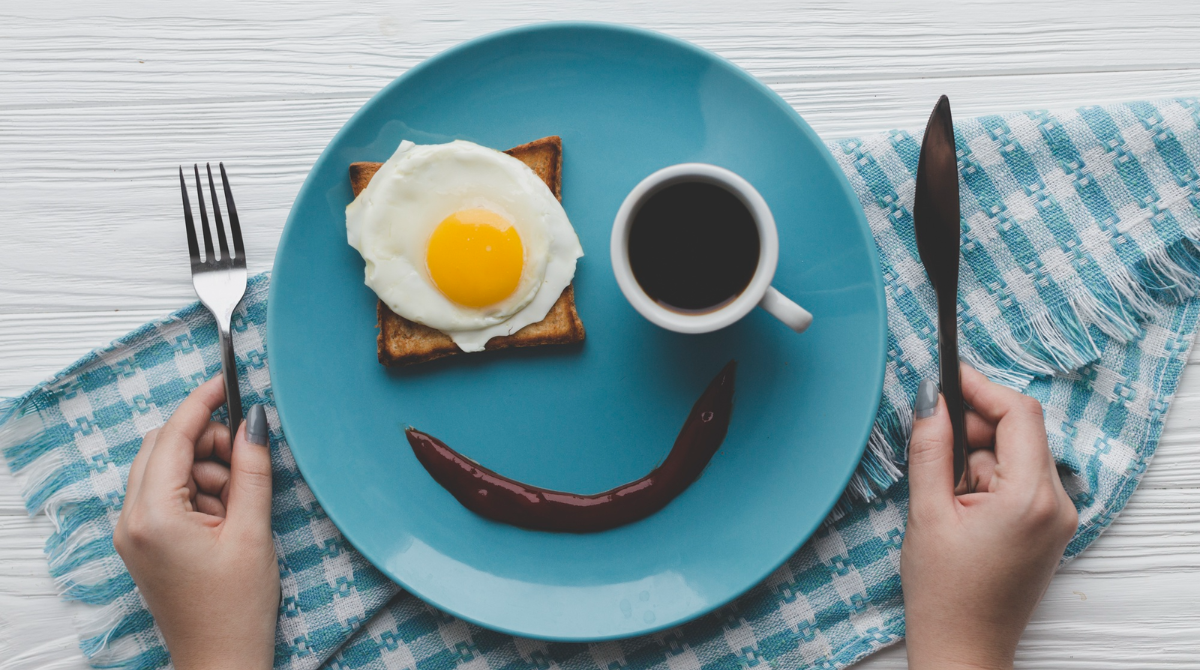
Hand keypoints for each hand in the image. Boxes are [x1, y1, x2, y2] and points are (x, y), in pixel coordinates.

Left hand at [114, 377, 278, 669]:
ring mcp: (132, 532)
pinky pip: (165, 494)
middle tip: (246, 453)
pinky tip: (224, 514)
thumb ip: (252, 469)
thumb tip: (254, 421)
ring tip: (239, 503)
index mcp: (154, 515)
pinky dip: (196, 490)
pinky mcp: (142, 542)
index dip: (202, 403)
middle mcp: (131, 520)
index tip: (226, 380)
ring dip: (205, 468)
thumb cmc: (237, 606)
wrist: (221, 658)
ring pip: (165, 468)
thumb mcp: (253, 530)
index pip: (174, 437)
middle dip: (206, 440)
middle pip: (163, 447)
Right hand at [901, 364, 1077, 669]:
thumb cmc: (944, 592)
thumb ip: (930, 447)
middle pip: (1018, 431)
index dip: (982, 387)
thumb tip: (931, 397)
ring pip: (1014, 454)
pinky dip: (986, 478)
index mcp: (1030, 498)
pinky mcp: (1048, 525)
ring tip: (943, 497)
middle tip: (930, 442)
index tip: (948, 374)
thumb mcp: (927, 512)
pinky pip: (1019, 478)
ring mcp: (1057, 516)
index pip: (1019, 414)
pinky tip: (960, 506)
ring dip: (975, 457)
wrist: (963, 646)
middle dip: (972, 427)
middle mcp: (1056, 503)